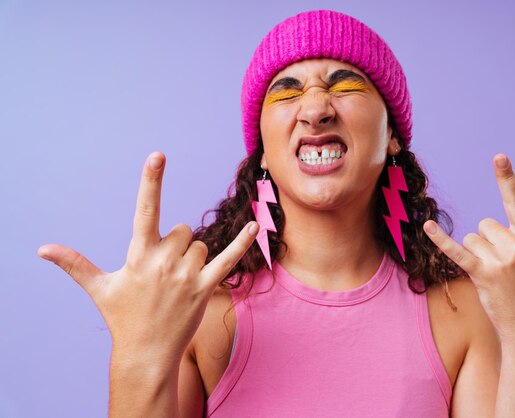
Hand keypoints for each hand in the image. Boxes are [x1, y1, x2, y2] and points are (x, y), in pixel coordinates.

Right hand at [38, 152, 258, 363]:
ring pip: (201, 245)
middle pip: (184, 231)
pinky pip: (229, 259)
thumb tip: (43, 250)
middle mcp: (164, 261)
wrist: (146, 354)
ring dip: (194, 257)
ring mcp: (187, 275)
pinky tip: (256, 225)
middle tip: (164, 272)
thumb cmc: (122, 318)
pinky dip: (244, 242)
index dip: (151, 181)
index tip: (158, 155)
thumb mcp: (100, 288)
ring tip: (178, 283)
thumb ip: (75, 264)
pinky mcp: (206, 288)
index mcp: (139, 255)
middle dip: (177, 244)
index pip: (146, 210)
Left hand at [424, 153, 514, 346]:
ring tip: (494, 274)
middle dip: (490, 242)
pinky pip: (456, 252)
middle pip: (485, 224)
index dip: (507, 179)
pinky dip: (439, 239)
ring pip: (472, 238)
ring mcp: (498, 261)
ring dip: (477, 253)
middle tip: (504, 265)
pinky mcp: (480, 274)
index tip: (498, 156)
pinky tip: (426, 226)